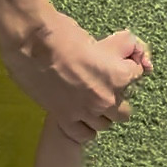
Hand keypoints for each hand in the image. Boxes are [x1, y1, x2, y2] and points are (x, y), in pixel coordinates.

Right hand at [0, 15, 152, 144]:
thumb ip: (106, 53)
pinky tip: (77, 117)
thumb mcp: (92, 38)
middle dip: (115, 100)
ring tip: (88, 104)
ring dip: (99, 115)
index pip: (136, 77)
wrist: (30, 41)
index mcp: (117, 75)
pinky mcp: (64, 118)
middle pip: (124, 111)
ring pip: (104, 125)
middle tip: (102, 90)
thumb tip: (107, 57)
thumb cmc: (60, 32)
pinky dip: (82, 127)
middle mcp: (105, 97)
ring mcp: (85, 111)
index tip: (117, 69)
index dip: (126, 71)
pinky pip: (84, 134)